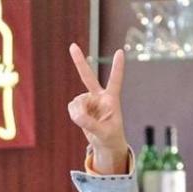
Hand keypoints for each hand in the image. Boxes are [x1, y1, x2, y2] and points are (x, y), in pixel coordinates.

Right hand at [68, 44, 128, 173]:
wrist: (106, 144)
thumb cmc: (111, 137)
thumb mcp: (104, 133)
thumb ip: (91, 124)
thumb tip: (77, 114)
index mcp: (112, 100)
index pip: (115, 81)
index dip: (117, 67)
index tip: (120, 52)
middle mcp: (100, 96)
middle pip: (88, 77)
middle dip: (79, 62)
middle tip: (72, 46)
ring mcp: (89, 100)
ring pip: (77, 102)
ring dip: (79, 113)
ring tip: (87, 123)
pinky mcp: (81, 106)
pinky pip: (72, 107)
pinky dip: (74, 115)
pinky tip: (81, 120)